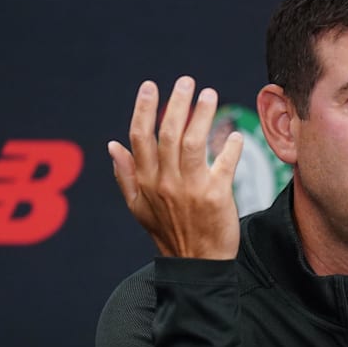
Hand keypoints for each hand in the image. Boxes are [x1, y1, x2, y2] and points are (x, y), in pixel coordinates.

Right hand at [108, 77, 243, 258]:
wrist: (197, 265)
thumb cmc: (169, 233)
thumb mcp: (138, 208)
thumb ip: (125, 175)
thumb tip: (112, 145)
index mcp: (145, 182)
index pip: (139, 137)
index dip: (144, 109)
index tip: (150, 87)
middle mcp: (165, 183)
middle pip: (167, 133)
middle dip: (176, 103)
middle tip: (186, 81)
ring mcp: (190, 189)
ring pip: (193, 142)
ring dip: (201, 115)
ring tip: (209, 95)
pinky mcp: (216, 196)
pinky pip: (224, 163)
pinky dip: (231, 147)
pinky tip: (235, 135)